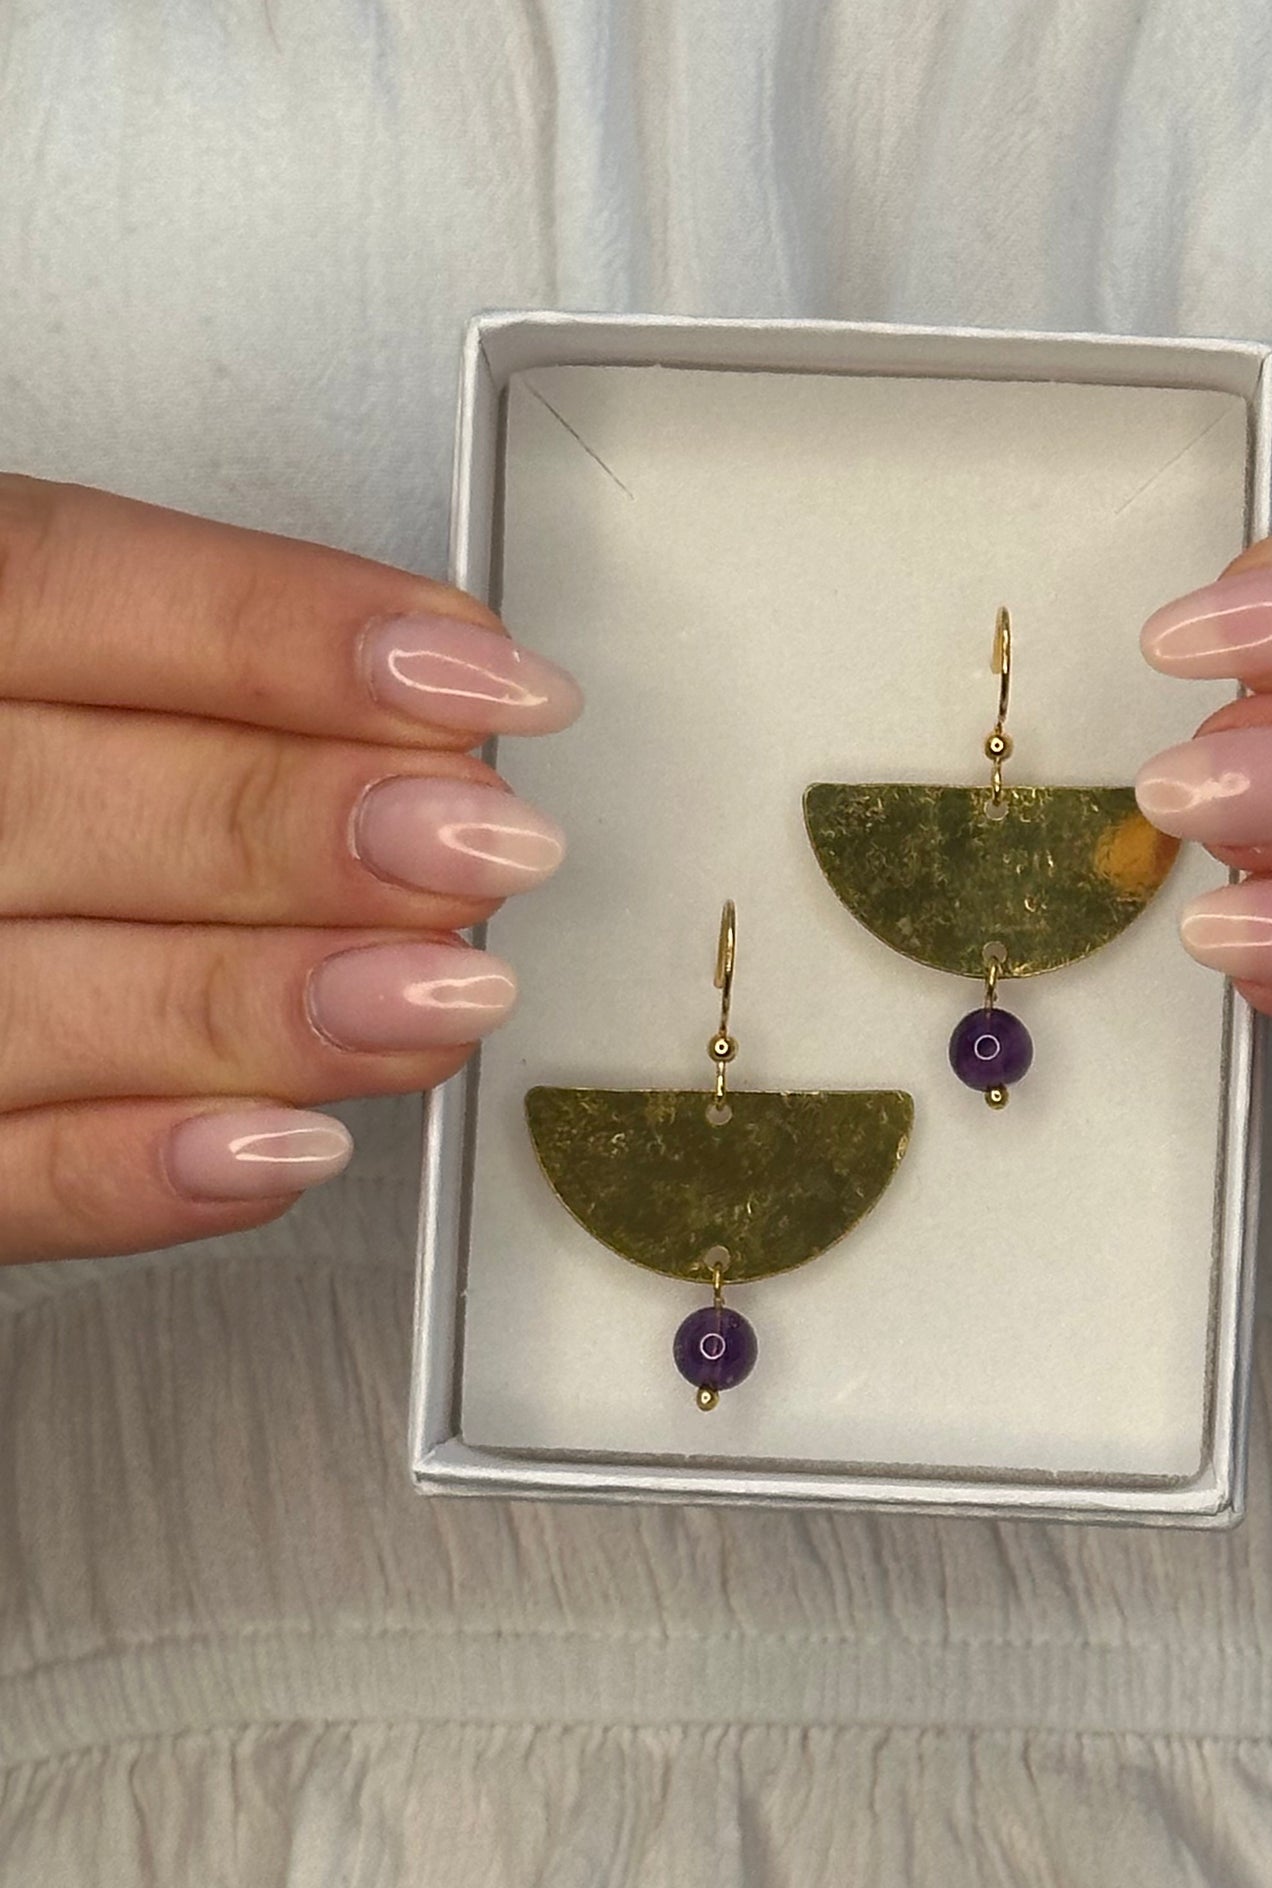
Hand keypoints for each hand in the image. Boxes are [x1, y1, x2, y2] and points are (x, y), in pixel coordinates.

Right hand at [0, 476, 579, 1261]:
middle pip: (74, 802)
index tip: (488, 681)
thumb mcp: (37, 654)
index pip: (67, 590)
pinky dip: (144, 1175)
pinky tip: (291, 1147)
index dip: (288, 635)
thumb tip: (429, 718)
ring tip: (444, 995)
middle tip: (485, 843)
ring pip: (47, 1001)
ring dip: (270, 1007)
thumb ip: (185, 667)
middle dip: (306, 828)